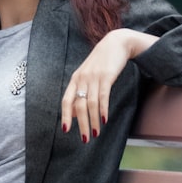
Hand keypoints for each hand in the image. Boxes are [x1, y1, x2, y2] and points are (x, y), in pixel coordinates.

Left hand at [62, 28, 156, 142]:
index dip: (65, 116)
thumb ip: (81, 93)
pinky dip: (103, 110)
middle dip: (81, 124)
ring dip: (93, 121)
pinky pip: (102, 96)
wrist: (116, 43)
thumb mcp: (88, 76)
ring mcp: (93, 77)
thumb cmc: (102, 62)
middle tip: (85, 139)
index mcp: (75, 80)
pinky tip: (104, 120)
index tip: (66, 130)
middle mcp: (81, 79)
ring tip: (95, 133)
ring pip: (90, 104)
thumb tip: (75, 114)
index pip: (66, 101)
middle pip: (78, 106)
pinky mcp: (106, 76)